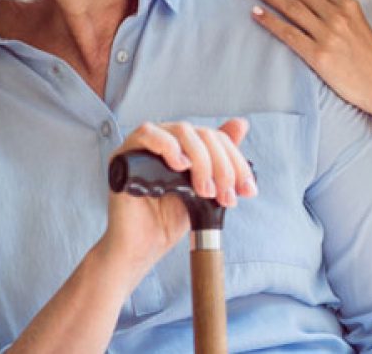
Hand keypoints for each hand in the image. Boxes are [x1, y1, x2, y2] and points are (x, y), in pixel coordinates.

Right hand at [100, 119, 255, 282]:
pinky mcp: (125, 154)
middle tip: (225, 195)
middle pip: (202, 133)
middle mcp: (164, 139)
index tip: (247, 189)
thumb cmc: (170, 220)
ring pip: (181, 131)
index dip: (235, 161)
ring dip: (202, 160)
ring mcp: (144, 145)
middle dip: (222, 165)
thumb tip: (241, 124)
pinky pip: (146, 134)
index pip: (216, 137)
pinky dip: (168, 146)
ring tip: (205, 191)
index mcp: (183, 145)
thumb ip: (220, 160)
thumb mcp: (206, 189)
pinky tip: (180, 165)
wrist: (143, 248)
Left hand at [246, 0, 371, 118]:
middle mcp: (338, 15)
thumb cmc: (370, 58)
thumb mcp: (358, 24)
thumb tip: (308, 0)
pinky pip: (288, 33)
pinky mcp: (319, 55)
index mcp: (348, 5)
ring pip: (291, 7)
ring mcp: (328, 35)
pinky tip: (256, 13)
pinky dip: (270, 21)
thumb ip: (336, 11)